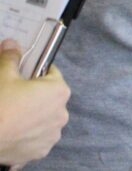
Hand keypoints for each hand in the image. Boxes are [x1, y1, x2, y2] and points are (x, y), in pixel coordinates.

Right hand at [0, 39, 70, 165]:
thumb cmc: (0, 105)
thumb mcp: (3, 75)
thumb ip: (11, 57)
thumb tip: (12, 43)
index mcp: (59, 91)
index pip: (51, 73)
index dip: (36, 72)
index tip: (23, 75)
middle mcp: (62, 114)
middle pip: (48, 98)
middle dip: (34, 95)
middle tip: (13, 96)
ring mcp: (53, 135)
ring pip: (44, 119)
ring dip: (32, 116)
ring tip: (12, 115)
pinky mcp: (41, 151)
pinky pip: (37, 138)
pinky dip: (27, 134)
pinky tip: (12, 131)